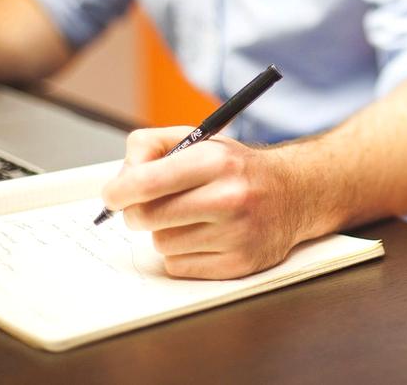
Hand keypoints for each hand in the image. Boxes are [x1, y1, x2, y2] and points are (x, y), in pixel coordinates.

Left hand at [101, 127, 310, 279]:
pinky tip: (204, 236)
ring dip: (165, 232)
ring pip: (160, 243)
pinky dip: (182, 253)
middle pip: (146, 217)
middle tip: (149, 205)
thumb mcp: (201, 140)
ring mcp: (236, 234)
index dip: (119, 191)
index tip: (113, 195)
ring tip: (191, 217)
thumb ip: (152, 146)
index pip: (148, 182)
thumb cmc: (237, 168)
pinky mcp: (238, 264)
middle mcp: (229, 197)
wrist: (294, 193)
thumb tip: (120, 179)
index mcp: (217, 161)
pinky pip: (178, 265)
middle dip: (138, 211)